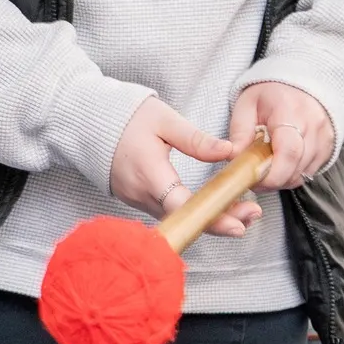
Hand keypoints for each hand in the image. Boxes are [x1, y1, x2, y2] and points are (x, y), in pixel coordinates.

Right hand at [109, 97, 262, 237]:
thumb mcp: (164, 120)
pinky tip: (216, 206)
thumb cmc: (128, 118)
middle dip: (221, 220)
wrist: (91, 125)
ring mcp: (138, 201)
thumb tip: (228, 152)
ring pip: (179, 219)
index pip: (182, 205)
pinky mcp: (139, 201)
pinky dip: (193, 213)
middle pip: (185, 218)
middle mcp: (142, 195)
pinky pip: (170, 213)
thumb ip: (196, 139)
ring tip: (244, 210)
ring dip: (210, 218)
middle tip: (253, 215)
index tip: (238, 225)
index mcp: (149, 173)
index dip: (211, 218)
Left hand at [229, 83, 334, 190]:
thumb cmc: (271, 94)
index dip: (271, 174)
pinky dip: (293, 174)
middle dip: (272, 180)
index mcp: (290, 111)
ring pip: (303, 174)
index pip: (288, 152)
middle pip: (296, 168)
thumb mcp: (247, 105)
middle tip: (254, 176)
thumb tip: (232, 156)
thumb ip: (239, 132)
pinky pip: (310, 172)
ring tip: (267, 166)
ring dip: (282, 178)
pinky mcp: (328, 148)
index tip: (253, 179)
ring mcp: (324, 137)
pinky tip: (281, 163)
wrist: (299, 85)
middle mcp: (313, 124)